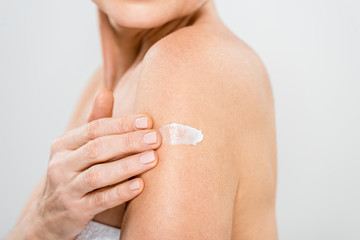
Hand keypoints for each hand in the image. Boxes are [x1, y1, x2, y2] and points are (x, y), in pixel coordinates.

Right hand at [25, 89, 161, 238]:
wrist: (49, 215)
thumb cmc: (73, 173)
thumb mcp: (78, 148)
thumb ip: (94, 122)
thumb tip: (105, 92)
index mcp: (63, 145)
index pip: (94, 129)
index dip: (121, 124)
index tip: (147, 121)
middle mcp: (61, 165)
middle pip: (97, 149)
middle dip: (128, 142)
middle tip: (155, 138)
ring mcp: (66, 189)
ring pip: (98, 174)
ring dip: (128, 165)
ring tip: (152, 158)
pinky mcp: (75, 211)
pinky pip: (100, 200)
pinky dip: (120, 192)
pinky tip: (139, 185)